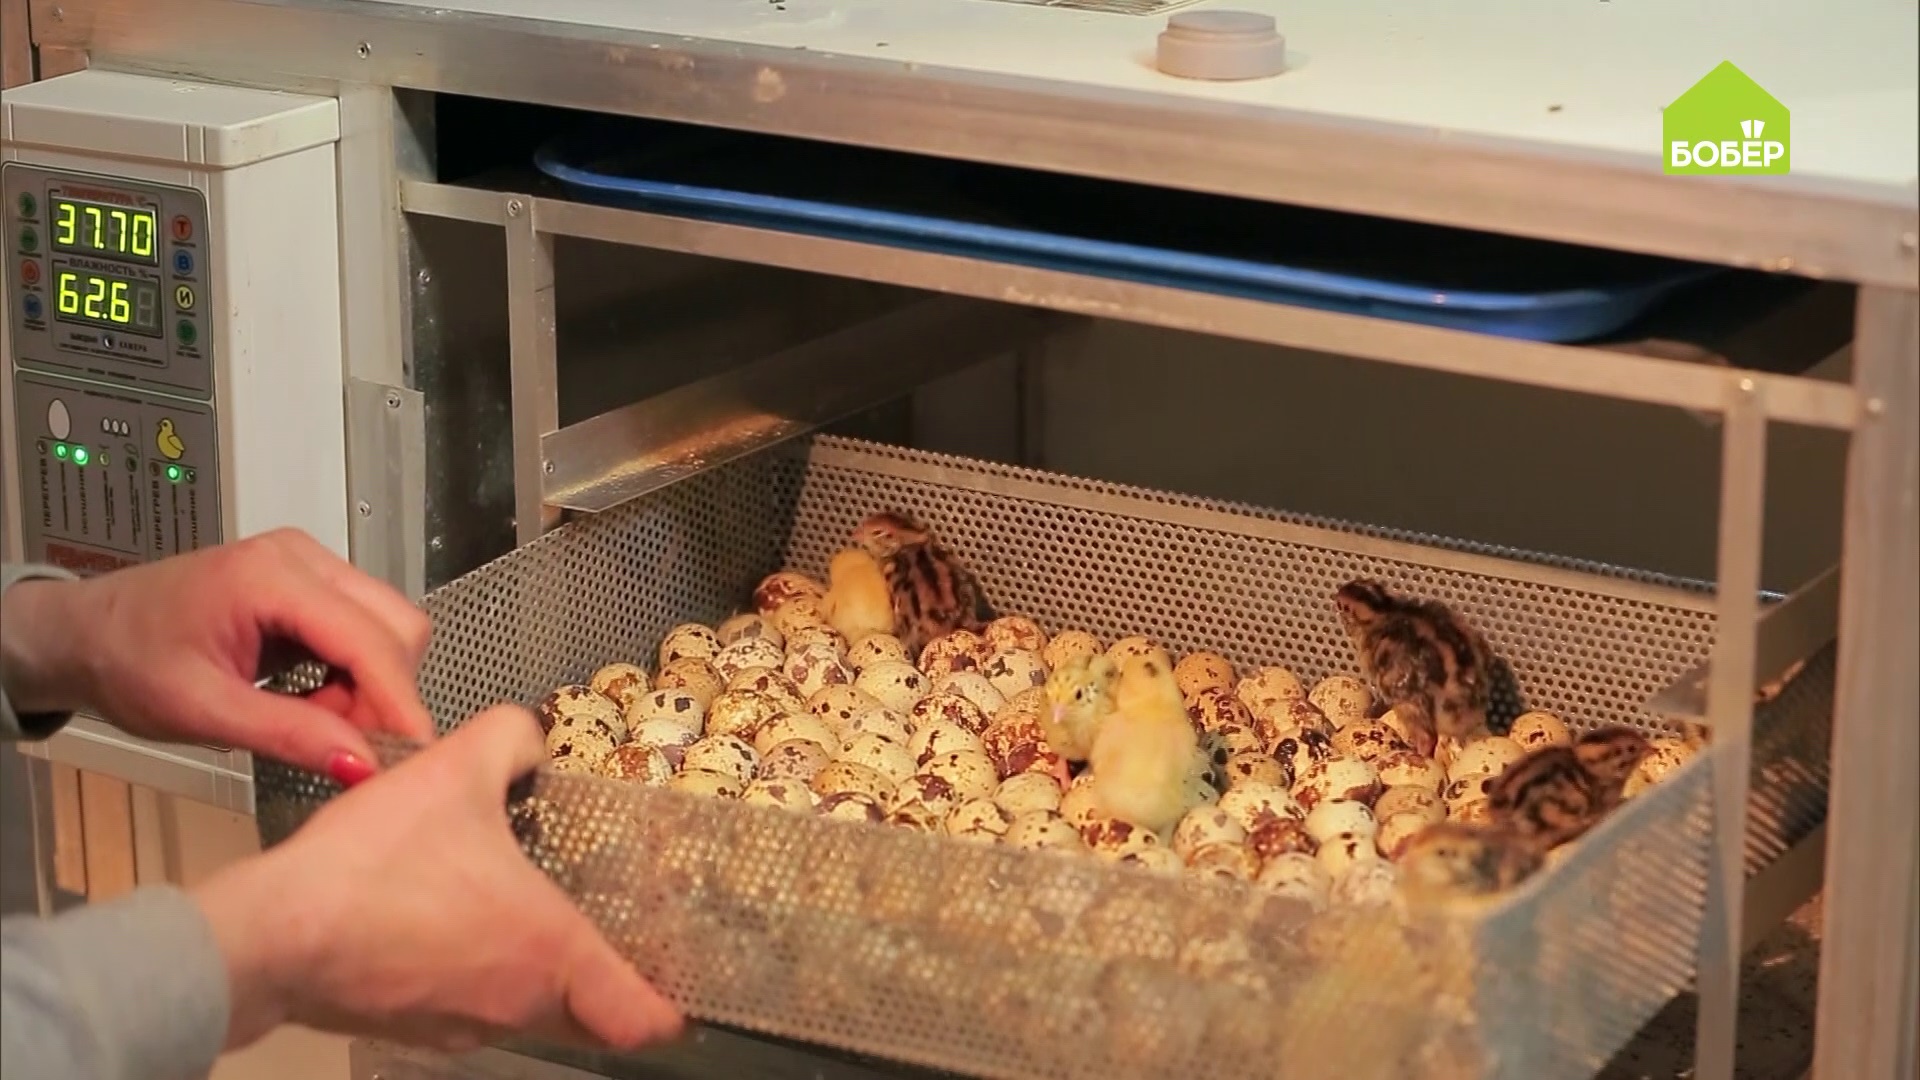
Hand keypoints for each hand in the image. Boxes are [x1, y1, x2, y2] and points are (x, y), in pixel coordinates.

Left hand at [0, 529, 432, 780]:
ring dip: (369, 687)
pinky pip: (366, 630)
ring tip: (314, 721)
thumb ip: (288, 735)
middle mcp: (300, 557)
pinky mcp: (312, 584)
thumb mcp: (201, 711)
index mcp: (269, 576)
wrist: (86, 634)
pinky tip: (313, 701)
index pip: (367, 638)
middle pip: (395, 625)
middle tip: (343, 743)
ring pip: (388, 628)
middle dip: (384, 693)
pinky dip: (353, 676)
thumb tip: (359, 762)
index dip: (398, 700)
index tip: (413, 754)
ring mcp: (309, 566)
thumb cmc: (126, 659)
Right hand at [194, 705, 683, 1052]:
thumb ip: (510, 740)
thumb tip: (531, 734)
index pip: (640, 1020)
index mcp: (550, 953)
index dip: (667, 1009)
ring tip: (522, 917)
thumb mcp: (454, 770)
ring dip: (533, 978)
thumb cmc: (375, 862)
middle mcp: (516, 1005)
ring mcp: (459, 1028)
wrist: (271, 932)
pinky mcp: (407, 1029)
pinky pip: (465, 1013)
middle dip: (605, 987)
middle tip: (609, 938)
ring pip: (526, 1015)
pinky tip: (449, 929)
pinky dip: (474, 981)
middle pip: (589, 1021)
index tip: (677, 990)